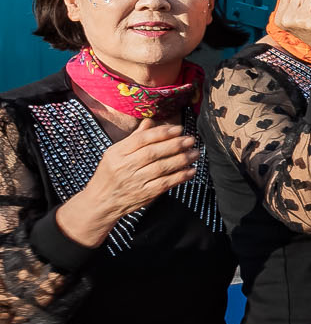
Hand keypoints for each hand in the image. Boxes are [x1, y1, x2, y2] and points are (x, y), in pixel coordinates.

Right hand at [54, 120, 196, 245]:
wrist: (101, 202)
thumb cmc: (110, 174)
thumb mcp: (115, 154)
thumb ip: (134, 138)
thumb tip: (150, 122)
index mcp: (117, 153)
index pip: (141, 139)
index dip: (162, 133)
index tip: (178, 129)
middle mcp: (125, 166)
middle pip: (153, 152)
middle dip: (175, 144)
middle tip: (191, 139)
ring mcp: (135, 181)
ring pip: (162, 168)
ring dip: (182, 159)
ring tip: (195, 153)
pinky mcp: (144, 194)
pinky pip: (165, 183)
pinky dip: (180, 176)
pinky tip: (191, 170)